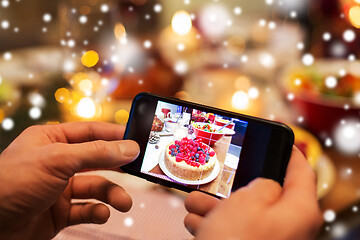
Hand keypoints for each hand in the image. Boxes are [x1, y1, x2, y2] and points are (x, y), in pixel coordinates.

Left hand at [0, 122, 139, 239]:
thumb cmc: (10, 183)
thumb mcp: (58, 160)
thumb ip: (96, 153)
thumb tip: (129, 147)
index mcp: (52, 140)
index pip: (91, 132)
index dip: (114, 135)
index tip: (138, 140)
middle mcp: (57, 162)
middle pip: (97, 159)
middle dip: (117, 166)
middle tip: (138, 169)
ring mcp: (59, 188)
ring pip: (94, 187)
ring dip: (111, 194)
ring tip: (123, 203)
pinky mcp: (59, 212)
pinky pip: (85, 210)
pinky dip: (96, 212)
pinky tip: (101, 214)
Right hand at [184, 146, 322, 239]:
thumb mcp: (249, 199)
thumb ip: (262, 184)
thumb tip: (266, 186)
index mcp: (299, 212)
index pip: (302, 173)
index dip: (292, 153)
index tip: (283, 141)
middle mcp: (289, 229)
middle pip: (265, 196)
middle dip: (236, 186)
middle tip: (223, 175)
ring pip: (243, 215)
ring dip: (217, 207)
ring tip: (194, 201)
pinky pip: (234, 232)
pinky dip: (215, 225)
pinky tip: (195, 220)